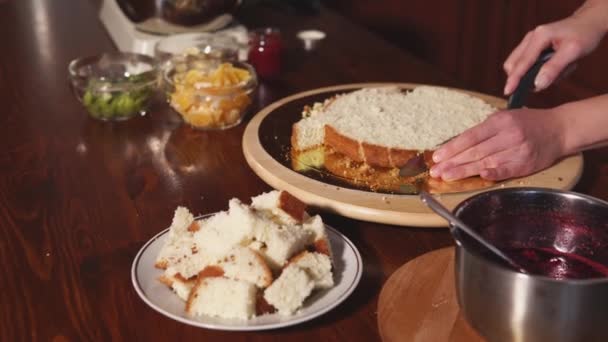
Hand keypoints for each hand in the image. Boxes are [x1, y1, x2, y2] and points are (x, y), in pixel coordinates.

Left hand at [430, 109, 565, 180]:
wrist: (559, 129)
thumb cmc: (527, 123)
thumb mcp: (504, 118)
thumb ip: (483, 131)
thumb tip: (457, 145)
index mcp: (499, 121)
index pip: (470, 136)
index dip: (452, 147)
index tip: (437, 156)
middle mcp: (508, 135)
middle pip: (475, 151)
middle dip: (453, 162)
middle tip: (435, 171)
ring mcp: (518, 150)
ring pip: (487, 162)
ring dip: (464, 171)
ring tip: (447, 177)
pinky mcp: (526, 164)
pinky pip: (506, 170)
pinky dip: (493, 174)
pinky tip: (480, 177)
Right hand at [503, 9, 606, 94]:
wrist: (587, 24)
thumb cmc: (583, 35)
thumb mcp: (572, 52)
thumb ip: (554, 68)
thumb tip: (537, 85)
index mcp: (539, 36)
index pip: (522, 62)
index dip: (514, 79)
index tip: (508, 92)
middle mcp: (530, 38)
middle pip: (513, 64)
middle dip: (525, 77)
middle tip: (548, 81)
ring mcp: (529, 42)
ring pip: (519, 65)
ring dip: (534, 74)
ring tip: (558, 71)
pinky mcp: (531, 47)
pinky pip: (527, 64)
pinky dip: (538, 70)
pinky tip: (554, 67)